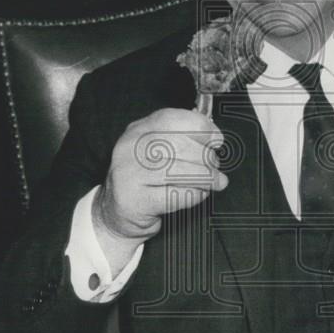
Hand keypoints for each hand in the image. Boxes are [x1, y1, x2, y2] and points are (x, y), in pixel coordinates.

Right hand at [94, 108, 225, 253]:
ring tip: (214, 183)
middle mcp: (131, 147)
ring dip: (205, 178)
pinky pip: (175, 194)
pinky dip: (194, 195)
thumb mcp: (159, 151)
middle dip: (207, 159)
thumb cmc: (145, 180)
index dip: (202, 129)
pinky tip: (198, 194)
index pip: (174, 119)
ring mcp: (130, 173)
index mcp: (139, 129)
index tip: (216, 141)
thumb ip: (182, 139)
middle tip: (216, 170)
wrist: (117, 213)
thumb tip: (214, 136)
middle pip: (181, 146)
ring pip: (180, 171)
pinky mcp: (135, 199)